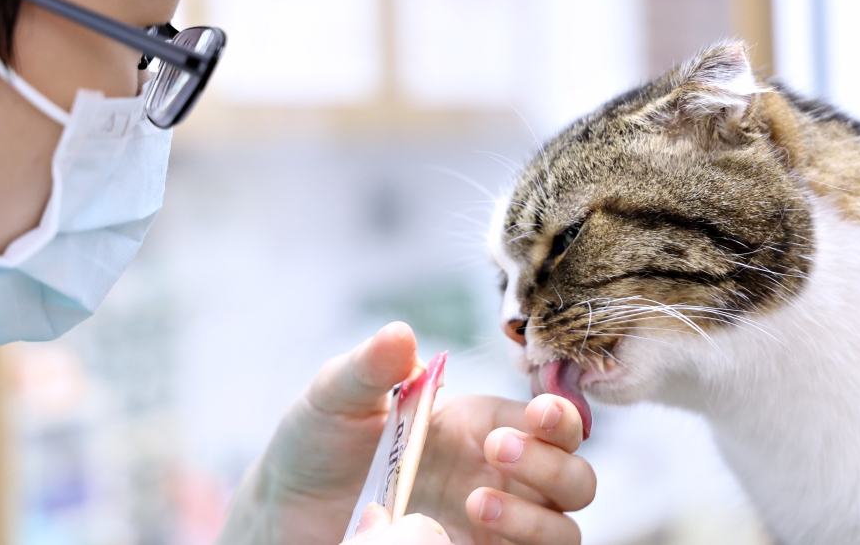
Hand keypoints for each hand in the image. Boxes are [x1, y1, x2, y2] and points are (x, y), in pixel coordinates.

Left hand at [215, 322, 595, 544]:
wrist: (284, 513)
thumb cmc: (317, 444)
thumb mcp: (336, 397)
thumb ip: (368, 366)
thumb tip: (399, 334)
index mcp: (479, 424)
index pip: (552, 419)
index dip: (559, 417)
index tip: (536, 414)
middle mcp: (497, 476)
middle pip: (575, 478)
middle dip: (551, 464)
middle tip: (493, 450)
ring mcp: (490, 528)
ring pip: (563, 531)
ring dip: (536, 519)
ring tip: (475, 502)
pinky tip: (457, 537)